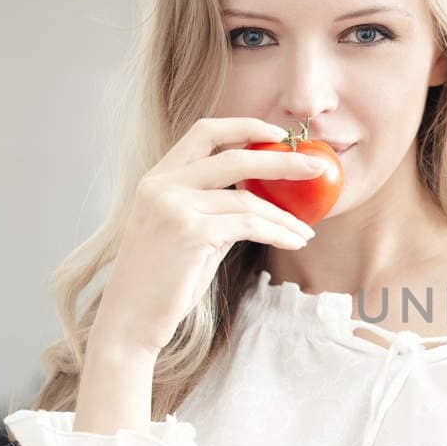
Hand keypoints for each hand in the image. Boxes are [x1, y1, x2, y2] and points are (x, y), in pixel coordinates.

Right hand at [92, 117, 330, 356]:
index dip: (245, 126)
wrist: (130, 319)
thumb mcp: (185, 231)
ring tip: (305, 231)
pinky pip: (249, 225)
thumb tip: (260, 199)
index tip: (278, 134)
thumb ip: (212, 208)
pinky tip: (294, 240)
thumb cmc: (162, 281)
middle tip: (316, 166)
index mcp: (158, 178)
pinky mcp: (191, 232)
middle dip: (281, 159)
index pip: (204, 132)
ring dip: (285, 216)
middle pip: (234, 156)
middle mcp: (162, 185)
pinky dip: (278, 232)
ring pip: (248, 200)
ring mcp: (174, 207)